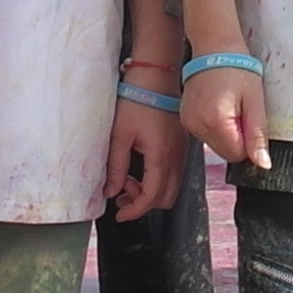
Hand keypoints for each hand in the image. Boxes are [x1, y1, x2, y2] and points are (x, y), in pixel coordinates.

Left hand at [105, 96, 188, 218]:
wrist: (155, 77)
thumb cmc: (136, 100)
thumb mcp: (119, 135)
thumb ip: (115, 167)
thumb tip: (110, 192)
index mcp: (161, 156)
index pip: (151, 197)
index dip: (135, 211)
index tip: (119, 214)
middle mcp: (176, 157)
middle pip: (166, 199)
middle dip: (143, 203)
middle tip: (122, 193)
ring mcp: (182, 152)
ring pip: (171, 188)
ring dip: (151, 192)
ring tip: (128, 181)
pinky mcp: (182, 146)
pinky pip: (174, 174)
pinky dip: (158, 180)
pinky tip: (142, 169)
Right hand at [181, 54, 270, 175]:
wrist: (214, 47)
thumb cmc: (238, 69)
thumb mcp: (255, 101)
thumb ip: (258, 135)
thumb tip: (263, 165)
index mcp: (216, 122)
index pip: (237, 155)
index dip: (248, 141)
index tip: (248, 117)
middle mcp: (197, 126)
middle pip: (225, 153)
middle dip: (237, 138)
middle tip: (240, 109)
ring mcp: (188, 123)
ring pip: (216, 145)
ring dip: (227, 133)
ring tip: (229, 105)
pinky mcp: (185, 119)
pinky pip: (206, 135)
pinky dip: (216, 127)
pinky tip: (218, 106)